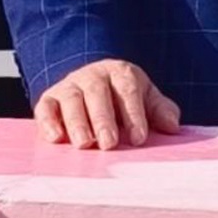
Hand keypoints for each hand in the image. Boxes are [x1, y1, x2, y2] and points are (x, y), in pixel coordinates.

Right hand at [34, 59, 180, 149]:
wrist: (92, 84)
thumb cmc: (123, 98)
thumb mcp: (145, 99)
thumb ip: (160, 110)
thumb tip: (172, 126)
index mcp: (120, 73)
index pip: (128, 90)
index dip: (134, 114)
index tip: (139, 138)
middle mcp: (93, 76)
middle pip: (97, 93)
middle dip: (103, 118)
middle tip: (109, 143)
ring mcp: (70, 86)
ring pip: (71, 99)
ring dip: (77, 122)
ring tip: (84, 144)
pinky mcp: (50, 98)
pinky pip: (45, 107)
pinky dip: (48, 121)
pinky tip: (55, 138)